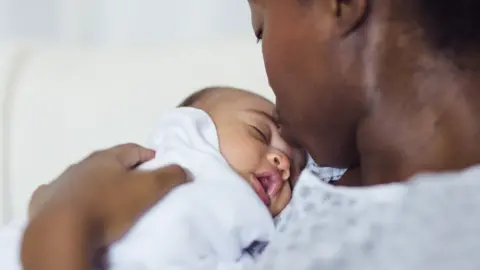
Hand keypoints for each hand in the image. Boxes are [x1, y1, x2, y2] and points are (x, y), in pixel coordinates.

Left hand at [22, 143, 188, 269]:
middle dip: (124, 171)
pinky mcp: (44, 202)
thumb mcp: (148, 189)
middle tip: (139, 186)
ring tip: (111, 201)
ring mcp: (61, 183)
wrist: (62, 231)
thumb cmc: (109, 206)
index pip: (134, 149)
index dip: (150, 157)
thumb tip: (184, 170)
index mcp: (106, 157)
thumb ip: (170, 176)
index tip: (161, 168)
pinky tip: (79, 209)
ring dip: (98, 185)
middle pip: (108, 163)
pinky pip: (63, 196)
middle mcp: (81, 165)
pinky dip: (74, 199)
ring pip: (85, 179)